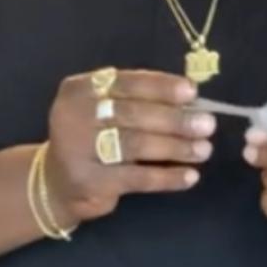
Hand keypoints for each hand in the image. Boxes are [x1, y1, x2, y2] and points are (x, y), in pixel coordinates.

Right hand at [44, 68, 213, 225]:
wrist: (58, 183)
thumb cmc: (94, 137)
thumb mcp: (106, 110)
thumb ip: (139, 101)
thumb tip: (192, 101)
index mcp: (81, 89)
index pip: (126, 83)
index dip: (161, 87)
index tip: (192, 92)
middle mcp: (73, 116)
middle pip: (133, 114)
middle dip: (175, 119)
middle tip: (208, 125)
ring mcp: (78, 150)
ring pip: (136, 145)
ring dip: (176, 147)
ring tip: (204, 150)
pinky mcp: (89, 182)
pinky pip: (137, 178)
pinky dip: (167, 177)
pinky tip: (190, 176)